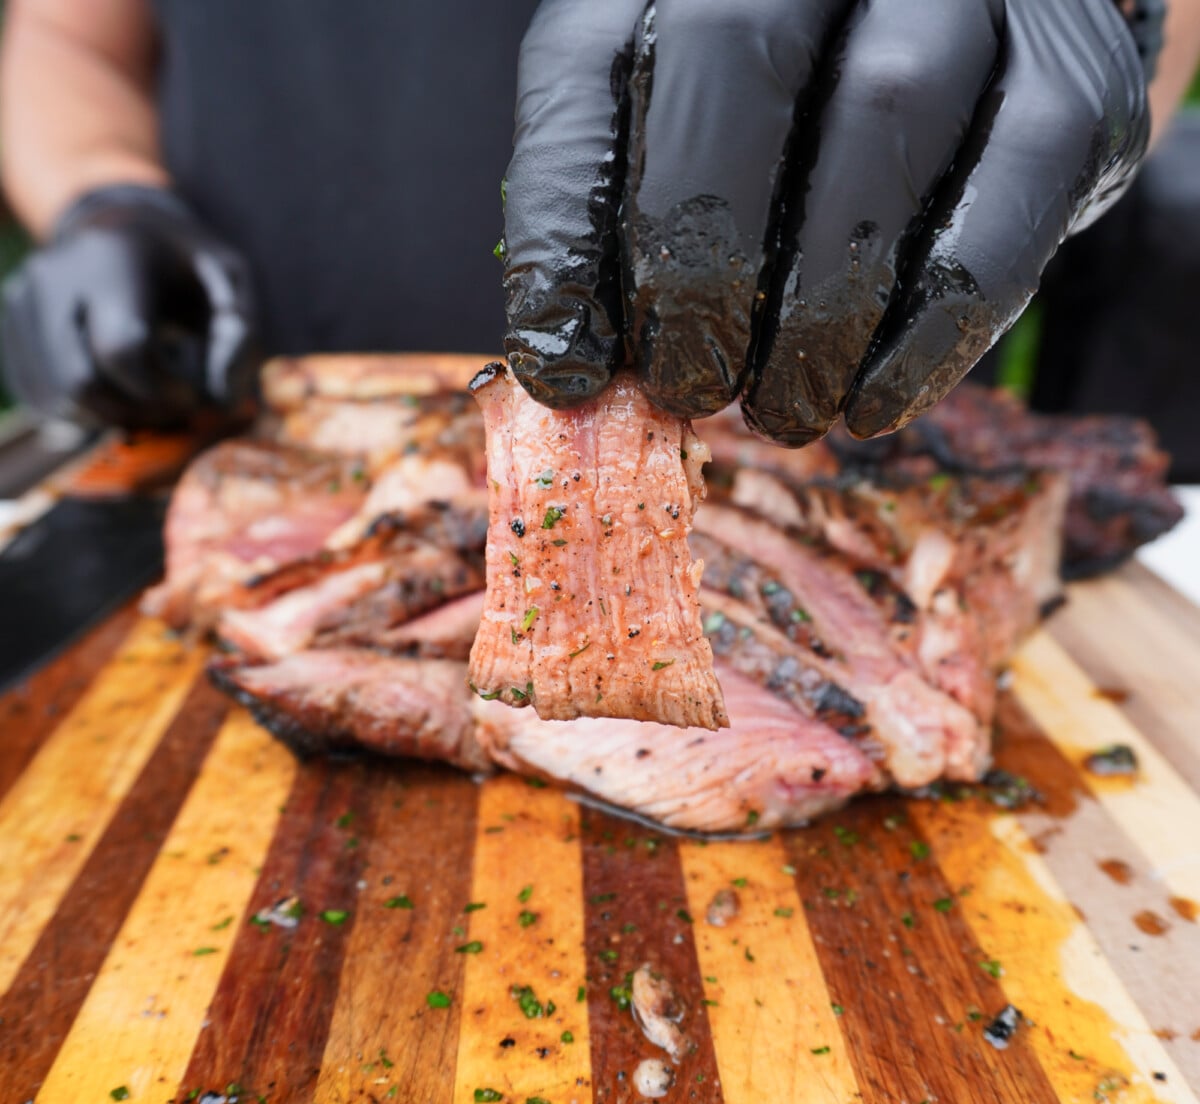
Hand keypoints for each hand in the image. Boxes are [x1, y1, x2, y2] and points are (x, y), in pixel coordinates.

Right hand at [2, 185, 258, 428]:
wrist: (118, 225)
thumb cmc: (183, 262)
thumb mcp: (230, 281)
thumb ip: (239, 334)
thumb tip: (223, 401)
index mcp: (114, 259)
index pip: (122, 349)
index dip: (162, 391)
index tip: (192, 396)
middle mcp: (55, 275)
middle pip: (82, 381)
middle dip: (135, 411)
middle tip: (172, 409)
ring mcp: (24, 298)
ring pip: (57, 397)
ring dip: (111, 417)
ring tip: (149, 401)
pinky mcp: (12, 323)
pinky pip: (40, 396)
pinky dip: (84, 413)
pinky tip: (118, 397)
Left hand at [502, 0, 1149, 443]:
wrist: (978, 34)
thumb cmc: (789, 116)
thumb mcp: (675, 137)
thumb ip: (616, 219)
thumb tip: (571, 366)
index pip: (587, 67)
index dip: (562, 227)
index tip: (563, 368)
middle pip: (735, 51)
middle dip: (699, 251)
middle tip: (687, 387)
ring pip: (885, 116)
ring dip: (818, 305)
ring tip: (781, 412)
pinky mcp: (1069, 71)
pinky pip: (1009, 192)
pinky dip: (933, 325)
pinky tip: (872, 404)